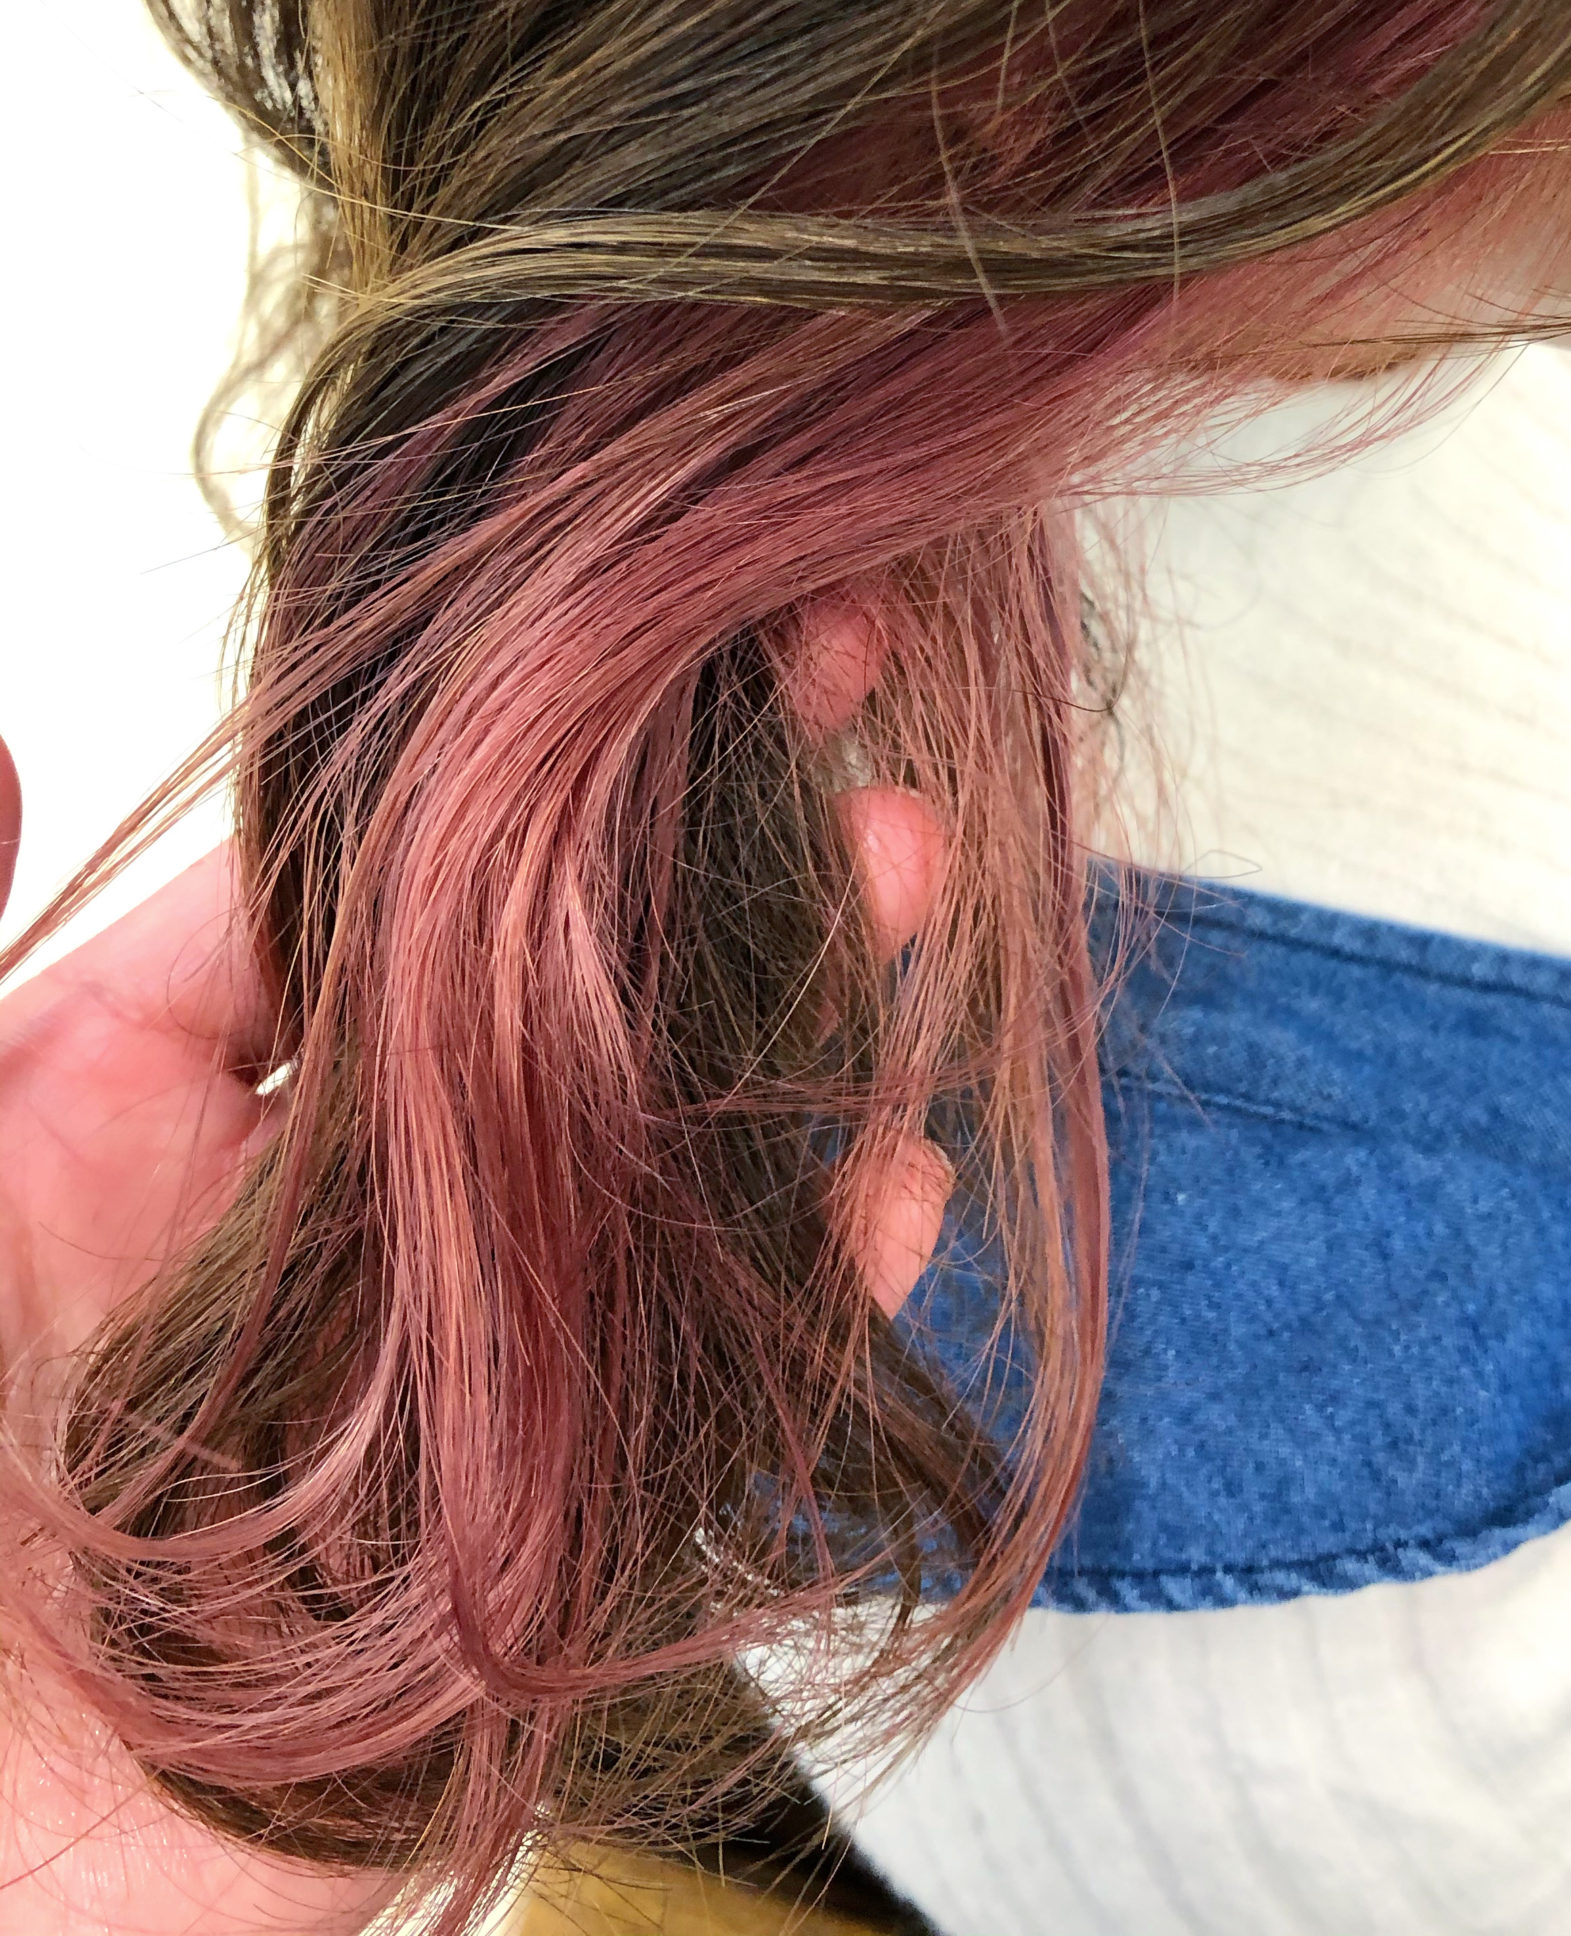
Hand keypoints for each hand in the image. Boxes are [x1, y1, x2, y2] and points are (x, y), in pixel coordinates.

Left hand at [0, 616, 943, 1930]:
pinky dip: (820, 1284)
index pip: (372, 867)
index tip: (662, 628)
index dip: (525, 738)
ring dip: (801, 1005)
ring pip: (660, 1145)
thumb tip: (2, 734)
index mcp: (156, 1090)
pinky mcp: (534, 1518)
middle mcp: (329, 1195)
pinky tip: (897, 1174)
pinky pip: (708, 1384)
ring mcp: (449, 1344)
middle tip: (837, 681)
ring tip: (903, 857)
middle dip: (713, 830)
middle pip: (562, 973)